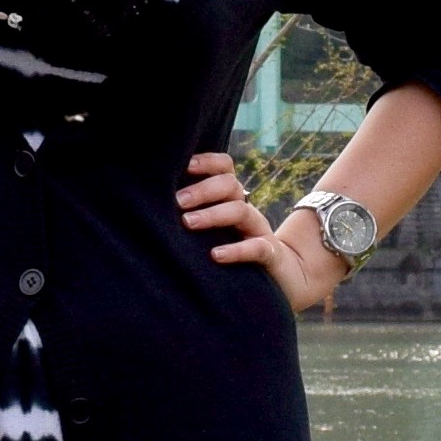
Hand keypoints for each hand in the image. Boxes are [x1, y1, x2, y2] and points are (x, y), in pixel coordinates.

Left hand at [181, 150, 348, 318]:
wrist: (283, 278)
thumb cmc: (235, 251)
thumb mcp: (218, 229)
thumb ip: (196, 214)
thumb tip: (157, 204)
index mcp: (232, 200)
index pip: (225, 168)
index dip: (207, 162)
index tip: (184, 166)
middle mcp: (246, 210)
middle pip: (230, 185)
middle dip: (202, 190)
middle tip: (177, 202)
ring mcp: (259, 231)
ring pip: (240, 211)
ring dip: (212, 215)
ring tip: (188, 223)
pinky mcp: (270, 255)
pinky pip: (256, 248)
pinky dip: (236, 251)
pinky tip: (215, 255)